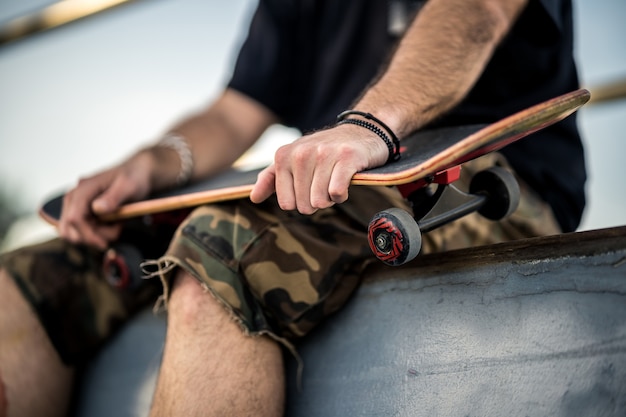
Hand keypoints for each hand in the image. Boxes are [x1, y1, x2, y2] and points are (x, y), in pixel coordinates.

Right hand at [58, 153, 153, 249]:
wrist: (138, 172)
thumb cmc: (134, 177)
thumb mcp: (128, 186)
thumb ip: (113, 197)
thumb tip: (97, 209)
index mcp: (83, 189)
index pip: (75, 218)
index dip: (87, 235)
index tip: (104, 244)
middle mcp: (75, 197)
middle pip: (69, 229)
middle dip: (91, 237)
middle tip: (115, 231)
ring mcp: (78, 205)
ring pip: (75, 233)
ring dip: (95, 236)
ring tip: (116, 225)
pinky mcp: (84, 212)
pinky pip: (83, 231)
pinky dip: (97, 234)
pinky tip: (112, 225)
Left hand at [250, 123, 388, 213]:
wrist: (361, 132)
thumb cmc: (324, 151)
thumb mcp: (293, 159)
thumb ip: (271, 178)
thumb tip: (254, 198)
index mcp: (283, 156)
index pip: (286, 203)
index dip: (300, 202)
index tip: (309, 188)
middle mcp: (301, 153)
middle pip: (304, 204)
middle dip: (316, 202)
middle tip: (324, 184)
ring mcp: (324, 154)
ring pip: (321, 201)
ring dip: (330, 199)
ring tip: (334, 182)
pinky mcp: (346, 157)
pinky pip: (336, 192)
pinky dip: (342, 195)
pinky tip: (345, 185)